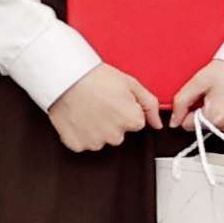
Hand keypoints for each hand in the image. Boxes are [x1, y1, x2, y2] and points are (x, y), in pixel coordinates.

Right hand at [47, 65, 161, 154]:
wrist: (65, 77)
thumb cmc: (95, 77)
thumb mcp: (131, 83)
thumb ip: (150, 105)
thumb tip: (158, 124)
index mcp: (132, 120)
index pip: (135, 122)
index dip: (125, 110)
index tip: (115, 100)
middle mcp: (115, 135)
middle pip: (118, 133)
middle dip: (112, 121)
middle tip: (100, 103)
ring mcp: (96, 142)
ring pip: (101, 139)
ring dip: (96, 128)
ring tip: (88, 108)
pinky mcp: (77, 145)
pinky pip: (83, 143)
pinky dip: (80, 133)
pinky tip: (79, 117)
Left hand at [172, 59, 223, 139]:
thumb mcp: (199, 81)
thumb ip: (181, 102)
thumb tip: (174, 120)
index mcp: (216, 117)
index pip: (188, 125)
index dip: (190, 110)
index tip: (201, 98)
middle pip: (207, 126)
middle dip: (208, 112)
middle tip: (218, 93)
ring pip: (223, 126)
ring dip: (223, 114)